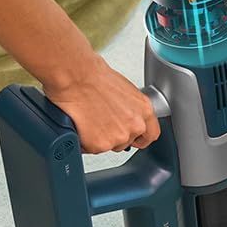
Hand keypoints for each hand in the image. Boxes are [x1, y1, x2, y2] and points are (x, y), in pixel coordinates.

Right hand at [43, 56, 160, 153]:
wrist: (75, 77)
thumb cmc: (94, 76)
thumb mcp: (124, 90)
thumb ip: (130, 108)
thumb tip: (123, 116)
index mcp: (144, 109)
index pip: (151, 134)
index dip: (140, 137)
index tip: (133, 138)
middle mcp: (135, 126)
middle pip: (127, 142)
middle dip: (114, 135)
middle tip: (101, 121)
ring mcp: (118, 137)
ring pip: (109, 146)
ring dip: (100, 138)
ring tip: (90, 119)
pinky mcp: (100, 145)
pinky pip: (92, 149)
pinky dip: (85, 141)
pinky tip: (81, 125)